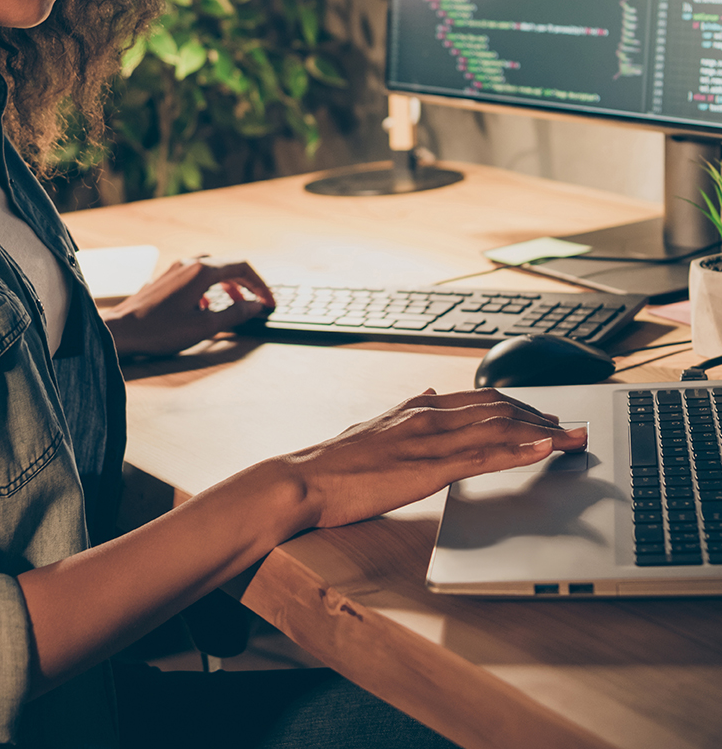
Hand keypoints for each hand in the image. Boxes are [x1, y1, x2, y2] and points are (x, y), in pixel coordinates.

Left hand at [103, 257, 274, 356]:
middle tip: (257, 303)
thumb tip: (255, 306)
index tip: (269, 303)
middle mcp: (189, 264)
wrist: (121, 330)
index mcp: (202, 271)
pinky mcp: (165, 279)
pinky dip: (209, 288)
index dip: (260, 285)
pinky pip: (195, 276)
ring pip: (211, 269)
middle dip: (246, 284)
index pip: (242, 268)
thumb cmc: (159, 330)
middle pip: (227, 265)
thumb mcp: (204, 326)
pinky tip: (205, 307)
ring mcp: (175, 269)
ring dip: (227, 285)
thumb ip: (234, 314)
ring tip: (235, 304)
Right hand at [283, 387, 587, 529]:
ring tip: (571, 438)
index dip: (518, 405)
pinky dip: (517, 450)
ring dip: (541, 432)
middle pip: (497, 407)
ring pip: (497, 427)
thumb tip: (425, 391)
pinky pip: (481, 455)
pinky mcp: (426, 468)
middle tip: (571, 427)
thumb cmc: (331, 464)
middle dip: (539, 416)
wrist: (301, 481)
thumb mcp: (372, 427)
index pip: (479, 399)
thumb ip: (404, 412)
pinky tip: (541, 449)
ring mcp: (427, 439)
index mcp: (414, 407)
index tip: (544, 414)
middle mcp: (425, 415)